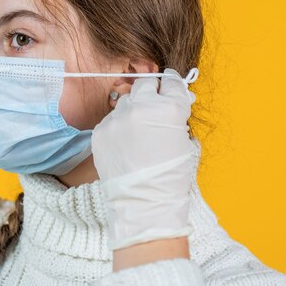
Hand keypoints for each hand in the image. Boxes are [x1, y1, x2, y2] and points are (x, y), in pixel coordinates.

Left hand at [91, 68, 199, 250]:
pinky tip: (125, 142)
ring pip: (125, 101)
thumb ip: (176, 116)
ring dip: (133, 109)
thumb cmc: (171, 176)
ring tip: (138, 129)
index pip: (170, 82)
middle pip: (144, 84)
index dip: (172, 84)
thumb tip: (171, 101)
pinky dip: (118, 126)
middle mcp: (141, 108)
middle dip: (151, 91)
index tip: (170, 84)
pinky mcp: (100, 131)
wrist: (144, 202)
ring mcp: (117, 119)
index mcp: (168, 108)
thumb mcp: (184, 141)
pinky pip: (111, 119)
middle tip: (153, 103)